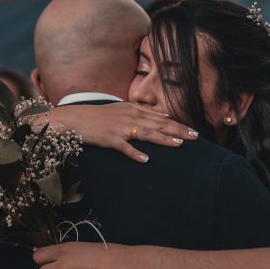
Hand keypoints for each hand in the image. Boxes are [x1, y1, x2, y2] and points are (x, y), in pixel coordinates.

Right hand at [50, 103, 197, 162]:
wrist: (74, 119)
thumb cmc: (99, 115)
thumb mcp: (122, 109)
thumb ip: (142, 111)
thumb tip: (164, 116)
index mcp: (134, 110)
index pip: (160, 118)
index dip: (178, 124)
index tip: (193, 130)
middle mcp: (130, 117)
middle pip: (158, 125)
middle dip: (178, 131)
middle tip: (195, 137)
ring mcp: (120, 128)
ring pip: (146, 133)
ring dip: (163, 139)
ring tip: (178, 145)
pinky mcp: (110, 138)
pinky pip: (124, 147)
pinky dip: (135, 153)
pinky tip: (146, 160)